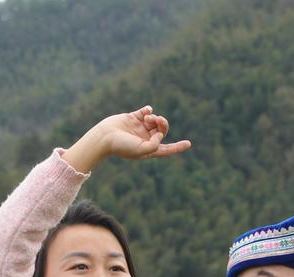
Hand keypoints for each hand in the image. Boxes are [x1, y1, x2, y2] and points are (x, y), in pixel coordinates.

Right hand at [63, 106, 190, 171]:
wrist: (104, 137)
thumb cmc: (121, 146)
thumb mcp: (141, 150)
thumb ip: (154, 144)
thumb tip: (159, 133)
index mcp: (148, 149)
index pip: (166, 149)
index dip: (177, 147)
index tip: (188, 144)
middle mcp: (144, 139)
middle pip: (162, 131)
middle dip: (163, 124)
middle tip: (158, 121)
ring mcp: (138, 128)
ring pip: (154, 120)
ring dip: (155, 118)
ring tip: (148, 118)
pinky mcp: (132, 118)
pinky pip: (145, 112)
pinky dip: (149, 110)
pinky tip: (147, 112)